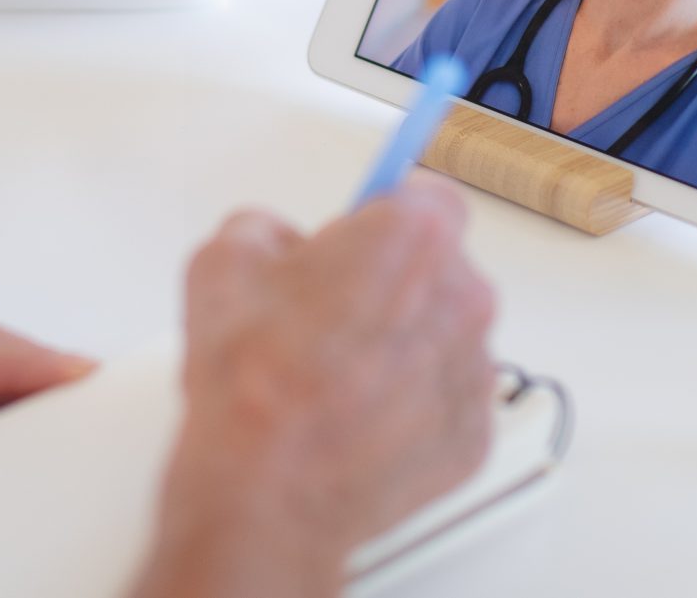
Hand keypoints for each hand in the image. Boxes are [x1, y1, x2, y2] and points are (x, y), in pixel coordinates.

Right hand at [132, 180, 498, 597]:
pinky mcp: (473, 436)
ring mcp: (473, 373)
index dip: (382, 218)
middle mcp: (462, 299)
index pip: (423, 198)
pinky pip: (445, 400)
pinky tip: (356, 419)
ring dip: (402, 347)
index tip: (359, 235)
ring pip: (443, 337)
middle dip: (390, 285)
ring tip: (336, 379)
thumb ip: (264, 229)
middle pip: (436, 270)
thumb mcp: (223, 263)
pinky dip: (410, 407)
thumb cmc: (253, 388)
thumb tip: (278, 244)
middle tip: (329, 317)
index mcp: (413, 239)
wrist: (265, 497)